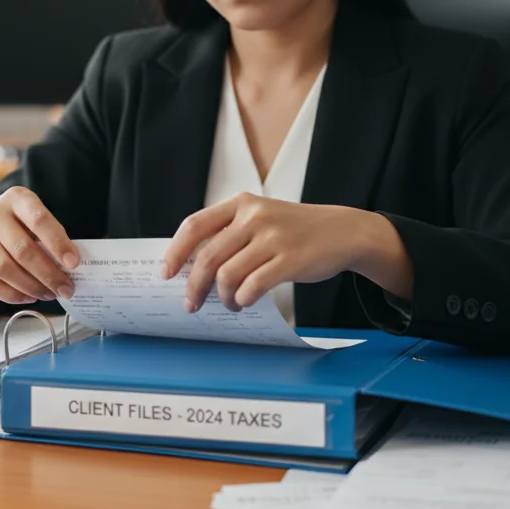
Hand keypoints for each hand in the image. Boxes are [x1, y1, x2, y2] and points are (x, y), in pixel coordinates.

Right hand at [0, 187, 77, 304]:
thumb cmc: (19, 223)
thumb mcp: (35, 215)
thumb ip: (51, 235)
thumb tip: (69, 267)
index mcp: (16, 198)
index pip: (39, 220)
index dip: (58, 243)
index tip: (73, 263)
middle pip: (22, 249)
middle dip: (48, 274)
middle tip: (65, 289)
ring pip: (5, 269)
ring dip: (31, 286)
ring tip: (49, 294)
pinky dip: (12, 295)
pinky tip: (29, 297)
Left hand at [160, 193, 411, 312]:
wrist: (343, 232)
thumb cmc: (296, 230)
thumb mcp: (262, 218)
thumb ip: (231, 234)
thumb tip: (192, 266)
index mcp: (241, 204)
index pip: (195, 225)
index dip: (176, 252)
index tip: (166, 273)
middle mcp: (254, 216)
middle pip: (207, 256)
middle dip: (194, 286)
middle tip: (191, 304)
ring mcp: (273, 237)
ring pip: (228, 275)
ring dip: (223, 297)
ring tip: (230, 304)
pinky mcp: (290, 259)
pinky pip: (254, 286)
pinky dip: (243, 299)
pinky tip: (245, 302)